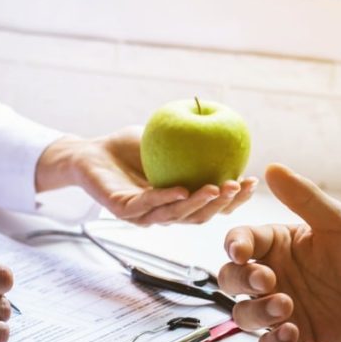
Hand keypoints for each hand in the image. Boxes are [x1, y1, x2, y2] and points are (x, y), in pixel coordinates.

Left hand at [35, 128, 257, 225]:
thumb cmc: (128, 147)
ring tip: (217, 188)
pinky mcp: (122, 210)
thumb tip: (228, 124)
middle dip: (223, 205)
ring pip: (175, 216)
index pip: (210, 206)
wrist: (89, 153)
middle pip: (199, 217)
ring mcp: (142, 215)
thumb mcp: (167, 138)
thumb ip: (193, 138)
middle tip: (238, 187)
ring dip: (199, 204)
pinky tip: (182, 190)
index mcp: (177, 201)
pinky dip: (165, 198)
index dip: (233, 199)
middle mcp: (162, 212)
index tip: (252, 181)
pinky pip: (146, 206)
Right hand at [218, 164, 340, 341]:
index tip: (241, 252)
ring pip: (243, 315)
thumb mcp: (339, 223)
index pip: (238, 242)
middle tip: (267, 282)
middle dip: (241, 281)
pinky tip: (294, 333)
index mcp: (275, 247)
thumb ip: (304, 198)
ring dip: (257, 313)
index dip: (234, 247)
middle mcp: (270, 278)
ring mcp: (278, 311)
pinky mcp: (293, 338)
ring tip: (286, 308)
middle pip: (230, 280)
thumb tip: (272, 168)